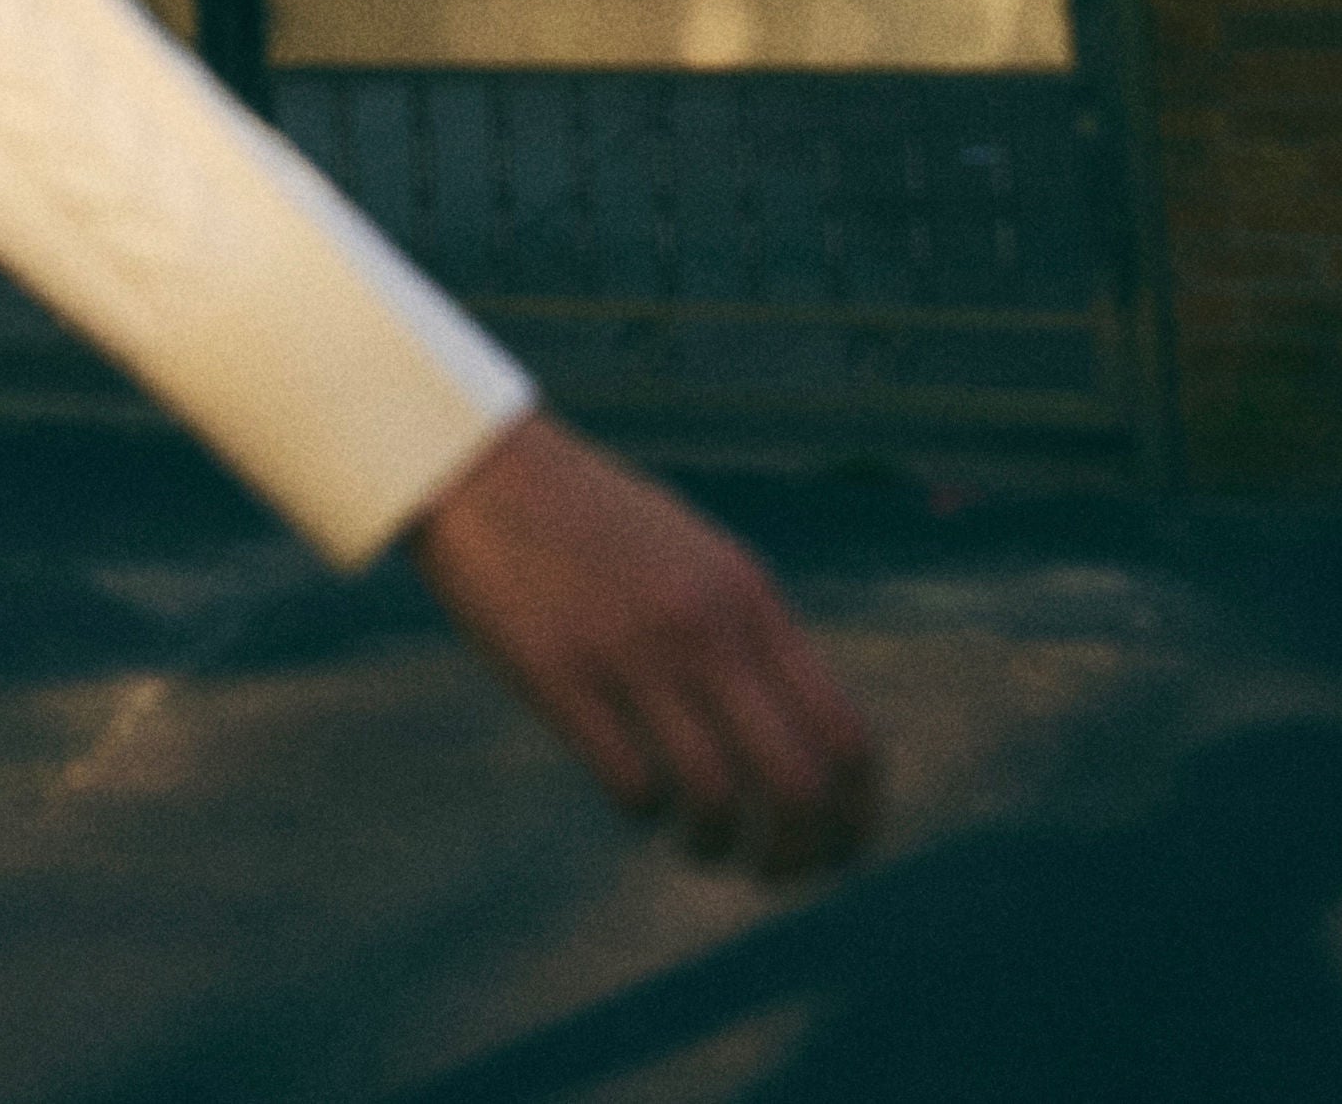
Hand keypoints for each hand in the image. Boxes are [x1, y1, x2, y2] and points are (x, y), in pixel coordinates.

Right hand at [410, 412, 877, 879]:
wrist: (484, 468)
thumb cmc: (593, 519)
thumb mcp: (698, 558)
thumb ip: (749, 633)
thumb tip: (800, 735)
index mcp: (750, 597)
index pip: (845, 734)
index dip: (857, 813)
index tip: (841, 846)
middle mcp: (706, 628)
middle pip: (797, 783)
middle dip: (801, 853)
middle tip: (777, 872)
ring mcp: (633, 653)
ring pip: (715, 799)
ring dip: (718, 846)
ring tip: (703, 846)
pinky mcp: (561, 679)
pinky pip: (631, 786)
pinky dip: (646, 816)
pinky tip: (638, 803)